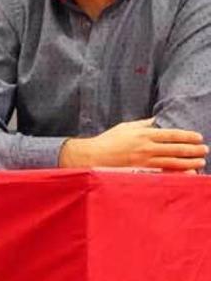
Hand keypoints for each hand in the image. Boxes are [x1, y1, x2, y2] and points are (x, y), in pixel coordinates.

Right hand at [60, 118, 207, 170]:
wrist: (94, 156)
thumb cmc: (109, 140)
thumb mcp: (126, 127)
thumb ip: (143, 124)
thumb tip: (158, 120)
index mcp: (143, 133)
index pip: (171, 134)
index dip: (187, 136)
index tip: (198, 137)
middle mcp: (146, 147)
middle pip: (176, 148)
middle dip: (193, 149)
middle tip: (204, 149)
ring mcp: (145, 160)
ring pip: (173, 162)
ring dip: (189, 162)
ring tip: (201, 161)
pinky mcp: (142, 171)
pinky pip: (164, 173)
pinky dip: (177, 173)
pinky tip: (187, 173)